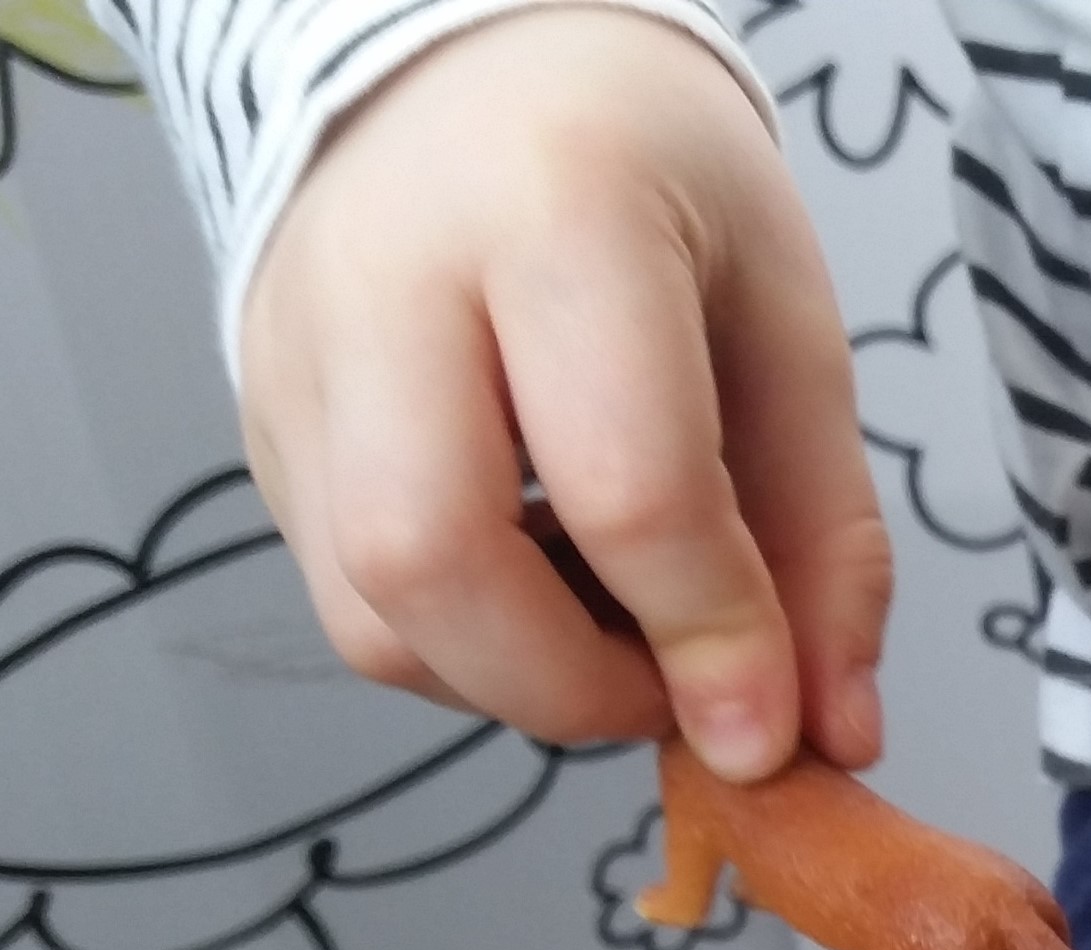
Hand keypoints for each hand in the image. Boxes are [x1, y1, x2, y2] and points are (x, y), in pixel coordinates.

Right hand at [237, 6, 886, 776]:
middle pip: (430, 564)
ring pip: (369, 614)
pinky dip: (465, 642)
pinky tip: (540, 574)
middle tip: (675, 686)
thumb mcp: (787, 323)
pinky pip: (350, 598)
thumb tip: (829, 734)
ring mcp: (296, 357)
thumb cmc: (651, 183)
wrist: (469, 72)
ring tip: (614, 618)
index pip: (626, 486)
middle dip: (574, 690)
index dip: (712, 642)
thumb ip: (823, 537)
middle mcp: (386, 280)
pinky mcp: (261, 422)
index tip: (774, 735)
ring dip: (515, 680)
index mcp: (555, 214)